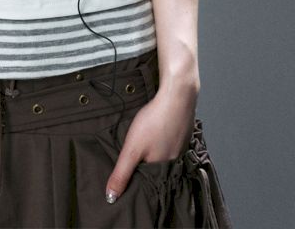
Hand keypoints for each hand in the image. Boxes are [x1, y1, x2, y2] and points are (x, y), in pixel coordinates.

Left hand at [104, 85, 196, 203]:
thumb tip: (111, 198)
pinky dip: (164, 142)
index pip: (149, 183)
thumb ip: (122, 173)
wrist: (176, 96)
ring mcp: (182, 147)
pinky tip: (159, 136)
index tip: (129, 182)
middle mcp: (175, 162)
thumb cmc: (154, 121)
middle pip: (158, 170)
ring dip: (157, 155)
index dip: (138, 182)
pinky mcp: (184, 134)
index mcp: (163, 169)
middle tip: (137, 164)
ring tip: (146, 151)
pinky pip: (173, 144)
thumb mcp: (132, 149)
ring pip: (166, 157)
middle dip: (147, 169)